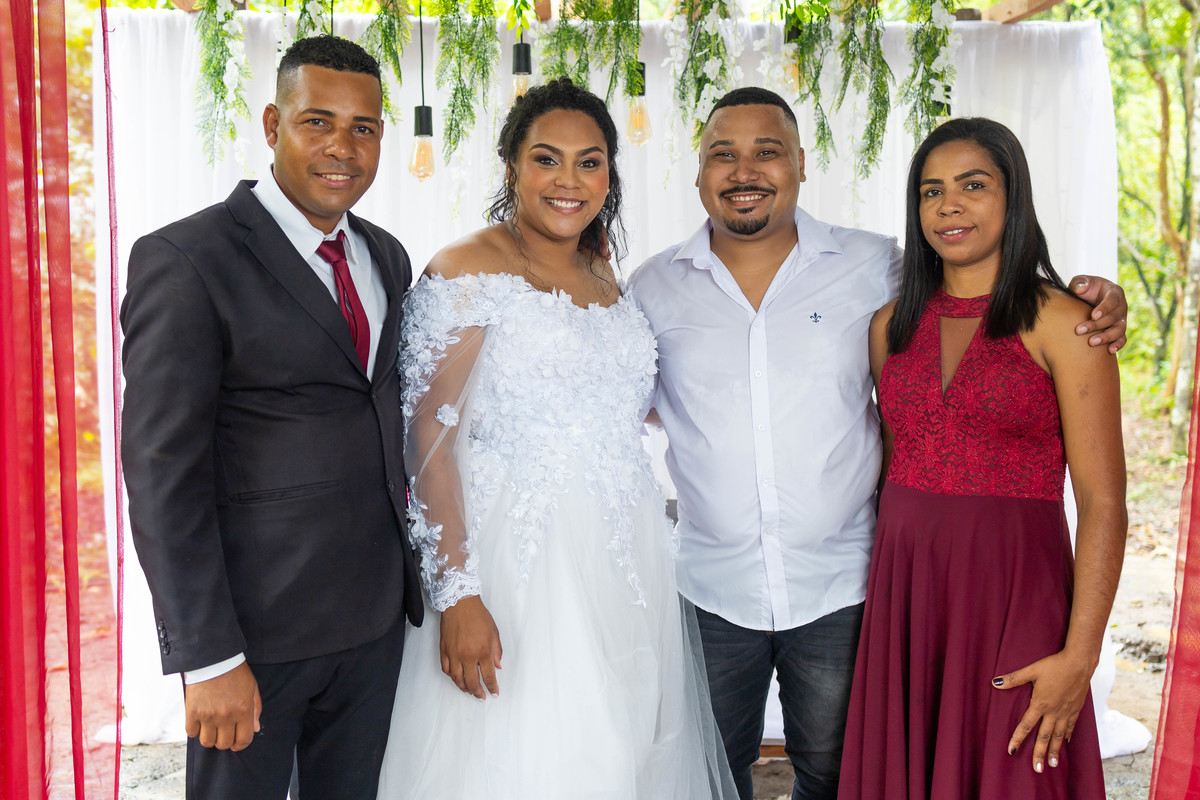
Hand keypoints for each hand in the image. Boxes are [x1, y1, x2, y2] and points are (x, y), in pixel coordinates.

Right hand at [184, 661, 261, 750]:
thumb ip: (256, 710)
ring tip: (212, 729)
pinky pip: (192, 733)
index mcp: (243, 710)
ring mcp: (208, 715)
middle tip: (224, 734)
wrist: (214, 658)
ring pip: (207, 742)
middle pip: (224, 744)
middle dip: (226, 742)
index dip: (241, 745)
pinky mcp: (192, 712)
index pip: (244, 739)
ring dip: (210, 739)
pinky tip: (200, 722)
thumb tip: (255, 729)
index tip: (237, 743)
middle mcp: (226, 716)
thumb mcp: (252, 688)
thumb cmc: (235, 672)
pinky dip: (195, 731)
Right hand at [440, 595, 502, 698]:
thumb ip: (497, 651)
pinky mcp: (444, 651)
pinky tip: (456, 678)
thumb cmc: (478, 616)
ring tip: (469, 691)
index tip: (494, 693)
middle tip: (481, 697)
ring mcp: (454, 655)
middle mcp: (468, 656)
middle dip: (478, 692)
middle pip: (472, 682)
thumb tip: (498, 666)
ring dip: (464, 688)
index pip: (488, 676)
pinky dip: (452, 677)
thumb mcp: (494, 633)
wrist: (460, 604)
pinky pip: (446, 669)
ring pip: (457, 679)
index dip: (492, 687)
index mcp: (483, 652)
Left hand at [992, 650, 1093, 773]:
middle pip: (1045, 737)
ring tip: (1053, 765)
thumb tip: (995, 682)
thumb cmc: (1054, 665)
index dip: (1017, 738)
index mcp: (1041, 704)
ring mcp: (1066, 712)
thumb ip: (1014, 679)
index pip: (1026, 725)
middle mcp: (1054, 712)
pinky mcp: (1076, 709)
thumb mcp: (1031, 670)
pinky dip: (1067, 736)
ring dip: (1056, 751)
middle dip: (1040, 754)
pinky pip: (1071, 726)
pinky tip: (1066, 743)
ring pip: (1059, 736)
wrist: (1080, 663)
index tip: (1011, 751)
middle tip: (1037, 769)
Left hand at [1069, 275, 1126, 353]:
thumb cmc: (1085, 288)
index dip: (1104, 308)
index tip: (1093, 315)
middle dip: (1097, 325)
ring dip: (1106, 337)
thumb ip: (1080, 283)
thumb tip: (1081, 289)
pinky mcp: (1119, 330)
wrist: (1089, 299)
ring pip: (1119, 330)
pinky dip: (1118, 345)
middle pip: (1113, 317)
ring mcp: (1121, 319)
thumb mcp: (1081, 282)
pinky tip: (1109, 351)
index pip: (1112, 300)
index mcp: (1114, 292)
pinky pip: (1122, 338)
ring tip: (1091, 342)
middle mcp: (1121, 306)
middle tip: (1079, 330)